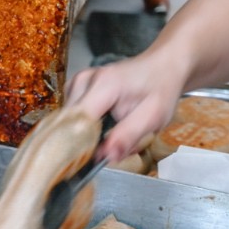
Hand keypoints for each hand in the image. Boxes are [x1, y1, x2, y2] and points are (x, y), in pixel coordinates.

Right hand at [65, 55, 184, 163]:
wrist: (161, 66)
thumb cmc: (160, 89)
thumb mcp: (154, 116)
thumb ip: (129, 136)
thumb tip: (107, 157)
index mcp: (104, 86)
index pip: (77, 122)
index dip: (80, 145)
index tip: (90, 161)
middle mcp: (84, 81)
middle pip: (68, 122)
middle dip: (84, 141)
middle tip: (107, 147)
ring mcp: (76, 82)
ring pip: (67, 120)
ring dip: (83, 133)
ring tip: (108, 131)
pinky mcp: (74, 87)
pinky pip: (70, 114)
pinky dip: (82, 124)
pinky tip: (101, 121)